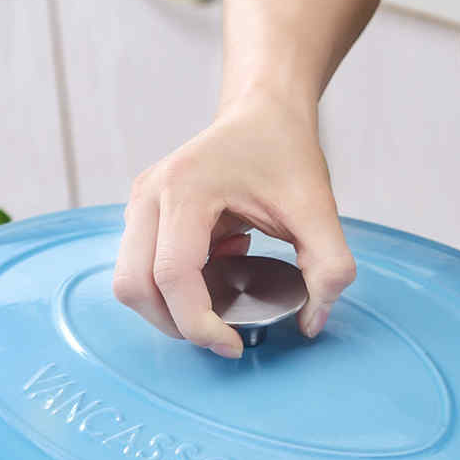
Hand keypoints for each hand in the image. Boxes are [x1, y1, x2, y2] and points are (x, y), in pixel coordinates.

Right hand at [111, 96, 355, 357]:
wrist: (265, 113)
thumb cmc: (287, 154)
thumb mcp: (321, 211)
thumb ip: (329, 269)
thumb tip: (311, 324)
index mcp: (186, 188)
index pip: (172, 276)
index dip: (199, 325)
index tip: (235, 345)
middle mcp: (150, 194)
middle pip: (134, 286)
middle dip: (178, 325)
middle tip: (225, 334)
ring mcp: (140, 203)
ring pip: (130, 283)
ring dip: (171, 309)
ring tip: (222, 293)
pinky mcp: (143, 214)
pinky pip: (141, 270)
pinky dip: (172, 290)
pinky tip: (217, 268)